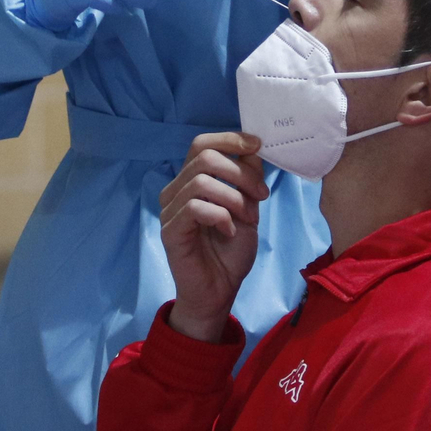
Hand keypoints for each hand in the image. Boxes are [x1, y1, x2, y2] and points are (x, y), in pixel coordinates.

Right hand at [160, 133, 269, 342]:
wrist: (219, 291)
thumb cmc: (231, 251)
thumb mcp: (248, 207)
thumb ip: (247, 178)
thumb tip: (253, 147)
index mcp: (191, 180)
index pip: (202, 144)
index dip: (229, 139)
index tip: (257, 145)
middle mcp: (175, 190)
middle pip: (205, 157)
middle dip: (241, 173)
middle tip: (261, 196)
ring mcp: (169, 210)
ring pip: (201, 181)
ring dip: (234, 198)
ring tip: (248, 219)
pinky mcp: (170, 231)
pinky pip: (195, 208)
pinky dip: (221, 216)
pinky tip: (230, 232)